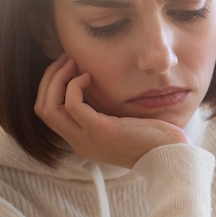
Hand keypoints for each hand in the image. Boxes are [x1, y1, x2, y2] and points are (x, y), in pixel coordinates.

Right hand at [34, 54, 188, 168]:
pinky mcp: (103, 131)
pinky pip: (72, 105)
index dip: (51, 87)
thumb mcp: (122, 125)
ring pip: (49, 107)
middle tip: (65, 60)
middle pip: (43, 109)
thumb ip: (105, 113)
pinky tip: (89, 77)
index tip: (67, 68)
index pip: (49, 114)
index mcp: (83, 141)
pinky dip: (75, 86)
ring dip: (57, 79)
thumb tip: (95, 86)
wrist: (172, 156)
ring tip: (72, 63)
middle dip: (49, 79)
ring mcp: (89, 139)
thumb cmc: (155, 138)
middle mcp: (80, 143)